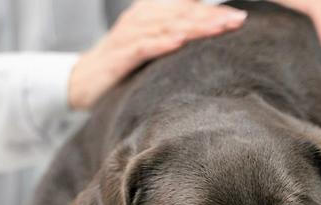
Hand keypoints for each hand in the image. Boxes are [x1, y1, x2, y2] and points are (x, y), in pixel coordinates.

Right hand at [68, 1, 247, 109]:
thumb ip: (176, 37)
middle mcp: (140, 19)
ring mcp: (128, 36)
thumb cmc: (123, 64)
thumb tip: (211, 38)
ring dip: (194, 27)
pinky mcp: (119, 57)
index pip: (186, 6)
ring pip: (166, 27)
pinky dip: (161, 44)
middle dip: (211, 16)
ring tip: (219, 28)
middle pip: (181, 14)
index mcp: (150, 13)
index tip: (239, 15)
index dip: (211, 8)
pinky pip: (142, 47)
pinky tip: (178, 42)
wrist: (82, 81)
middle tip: (237, 20)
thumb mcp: (151, 46)